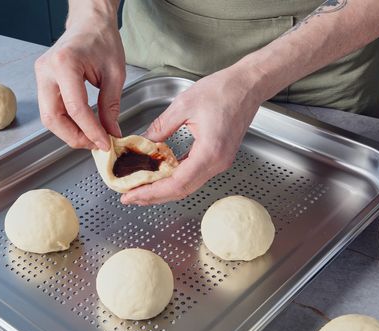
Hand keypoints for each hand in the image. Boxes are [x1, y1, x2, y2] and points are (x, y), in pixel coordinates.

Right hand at [34, 5, 124, 149]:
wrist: (90, 22)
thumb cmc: (102, 39)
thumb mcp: (115, 73)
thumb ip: (111, 106)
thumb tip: (111, 132)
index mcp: (65, 64)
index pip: (75, 109)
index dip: (91, 131)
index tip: (105, 143)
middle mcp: (47, 70)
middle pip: (53, 117)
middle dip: (75, 137)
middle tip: (95, 145)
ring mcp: (41, 76)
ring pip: (49, 117)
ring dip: (69, 132)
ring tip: (91, 137)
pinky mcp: (43, 81)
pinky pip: (51, 109)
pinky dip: (66, 122)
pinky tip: (82, 127)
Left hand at [120, 66, 265, 204]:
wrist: (248, 85)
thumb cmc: (223, 90)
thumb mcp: (183, 105)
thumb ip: (161, 127)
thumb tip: (143, 144)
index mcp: (210, 152)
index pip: (177, 183)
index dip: (152, 192)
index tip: (132, 195)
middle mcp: (217, 163)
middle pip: (181, 190)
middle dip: (154, 196)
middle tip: (130, 197)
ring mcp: (220, 162)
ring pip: (187, 185)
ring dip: (163, 190)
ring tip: (140, 189)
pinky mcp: (219, 157)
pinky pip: (194, 174)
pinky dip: (175, 178)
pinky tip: (159, 176)